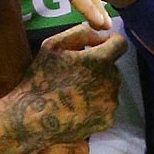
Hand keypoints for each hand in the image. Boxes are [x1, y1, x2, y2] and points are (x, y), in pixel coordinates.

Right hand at [13, 24, 126, 142]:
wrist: (32, 119)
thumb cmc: (40, 78)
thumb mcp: (53, 45)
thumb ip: (81, 33)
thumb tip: (101, 35)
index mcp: (100, 60)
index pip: (120, 44)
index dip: (111, 42)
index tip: (99, 47)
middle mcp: (111, 81)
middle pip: (112, 67)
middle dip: (99, 67)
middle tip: (77, 74)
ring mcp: (110, 103)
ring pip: (110, 87)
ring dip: (98, 86)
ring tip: (75, 93)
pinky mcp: (107, 121)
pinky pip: (106, 106)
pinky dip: (96, 105)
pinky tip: (78, 107)